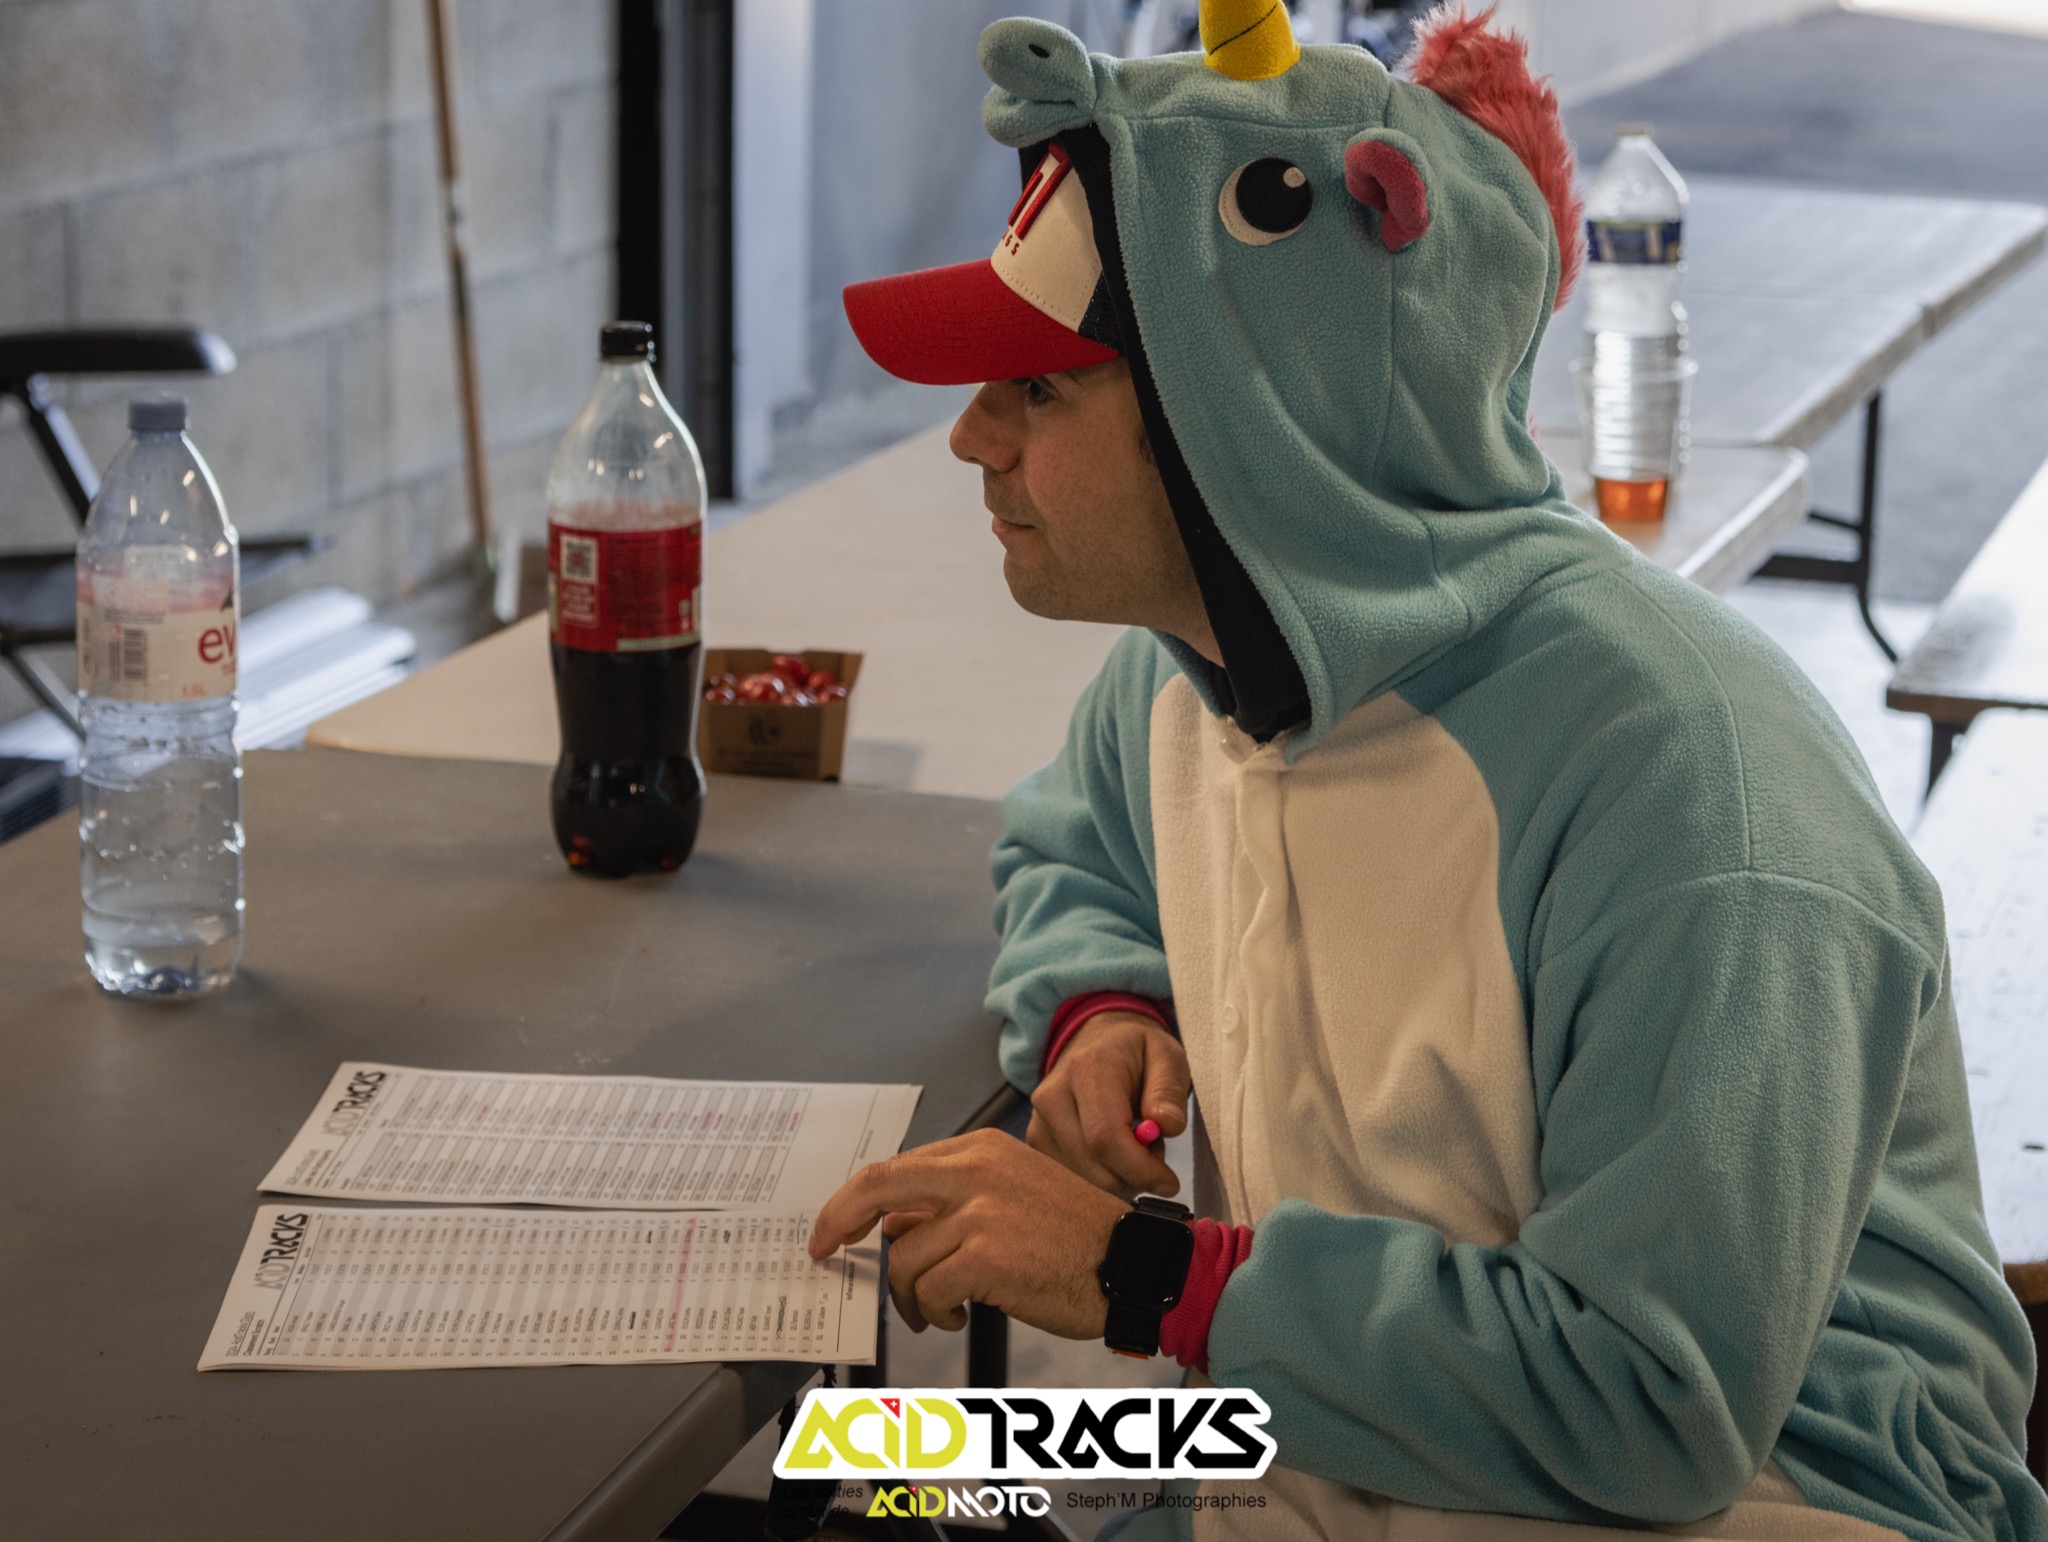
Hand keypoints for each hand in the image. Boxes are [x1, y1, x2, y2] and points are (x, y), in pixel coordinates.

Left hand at [809, 1128, 1128, 1338]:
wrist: (1131, 1265)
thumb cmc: (1078, 1237)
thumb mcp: (1013, 1193)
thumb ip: (954, 1200)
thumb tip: (894, 1224)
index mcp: (982, 1149)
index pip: (895, 1167)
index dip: (852, 1201)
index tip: (833, 1227)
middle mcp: (977, 1170)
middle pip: (876, 1188)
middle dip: (837, 1221)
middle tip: (826, 1252)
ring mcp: (980, 1211)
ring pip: (903, 1258)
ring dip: (912, 1297)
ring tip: (941, 1310)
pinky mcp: (986, 1254)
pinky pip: (929, 1290)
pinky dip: (936, 1313)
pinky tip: (961, 1317)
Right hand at [1028, 1010, 1189, 1198]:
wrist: (1096, 1043)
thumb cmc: (1136, 1053)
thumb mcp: (1167, 1057)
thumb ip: (1169, 1091)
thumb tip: (1167, 1126)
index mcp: (1087, 1068)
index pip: (1105, 1136)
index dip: (1138, 1169)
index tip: (1168, 1183)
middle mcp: (1053, 1096)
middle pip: (1093, 1166)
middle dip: (1134, 1176)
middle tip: (1156, 1154)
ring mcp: (1040, 1121)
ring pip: (1084, 1179)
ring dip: (1119, 1177)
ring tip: (1134, 1143)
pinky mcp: (1037, 1141)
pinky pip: (1074, 1179)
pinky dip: (1102, 1177)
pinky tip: (1112, 1150)